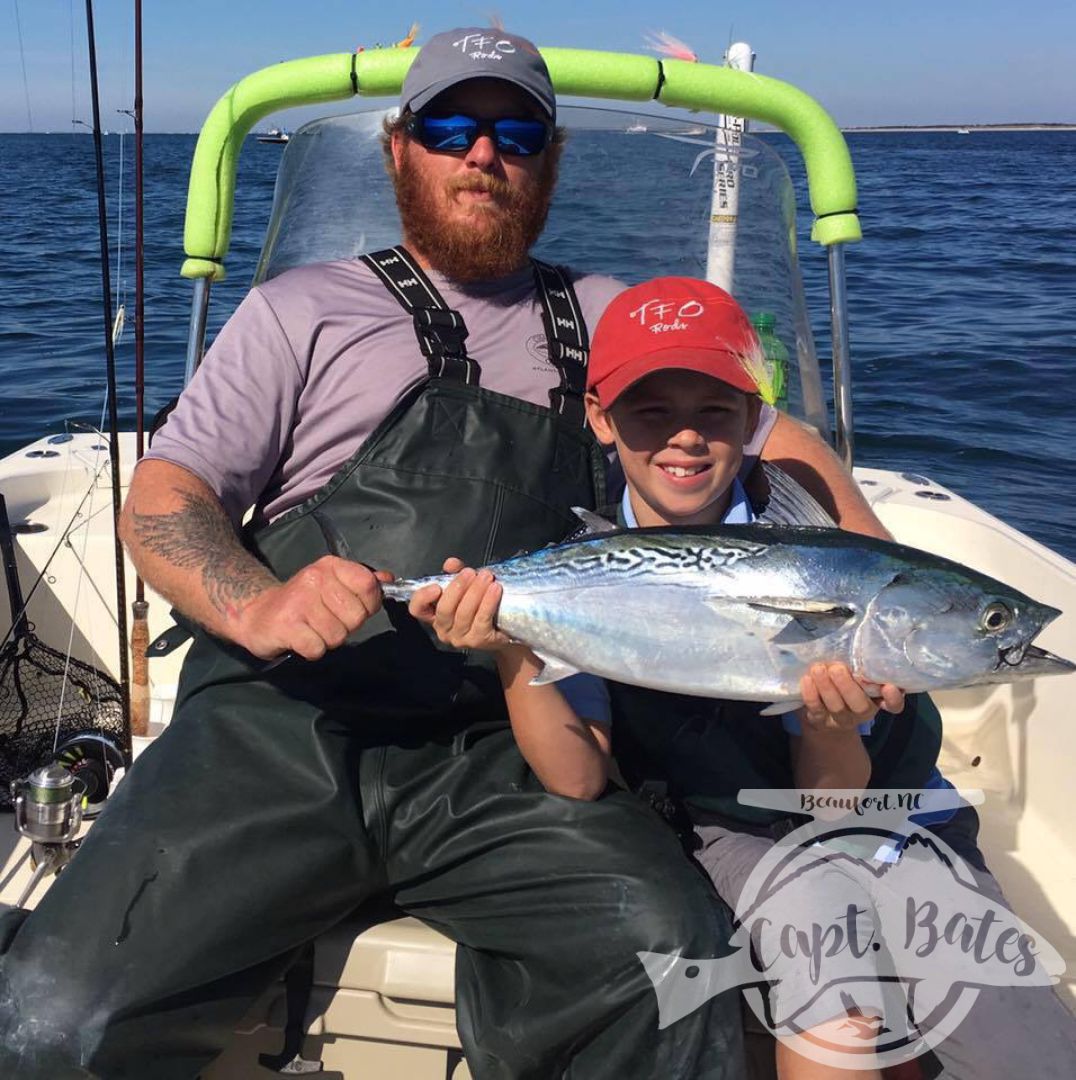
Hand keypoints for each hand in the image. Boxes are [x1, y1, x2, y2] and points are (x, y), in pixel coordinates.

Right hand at [233, 555, 392, 660]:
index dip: (368, 605)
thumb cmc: (303, 602)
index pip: (369, 586)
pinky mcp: (287, 625)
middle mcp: (315, 578)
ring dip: (327, 639)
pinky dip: (312, 650)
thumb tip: (389, 580)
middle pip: (356, 616)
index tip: (352, 608)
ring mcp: (300, 601)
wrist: (257, 614)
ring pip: (338, 636)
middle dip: (346, 626)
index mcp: (330, 566)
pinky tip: (301, 639)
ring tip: (312, 629)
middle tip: (326, 621)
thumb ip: (362, 582)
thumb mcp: (332, 584)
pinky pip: (318, 648)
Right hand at [409, 559, 514, 652]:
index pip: (417, 609)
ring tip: (486, 577)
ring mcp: (460, 638)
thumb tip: (451, 563)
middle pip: (444, 609)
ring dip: (476, 591)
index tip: (436, 586)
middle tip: (470, 573)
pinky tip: (495, 589)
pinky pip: (482, 619)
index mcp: (434, 615)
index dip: (422, 598)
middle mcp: (444, 629)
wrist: (503, 626)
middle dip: (458, 587)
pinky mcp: (478, 640)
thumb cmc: (480, 605)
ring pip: (464, 613)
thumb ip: (455, 573)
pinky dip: (488, 602)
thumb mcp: (465, 586)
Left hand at [798, 663, 904, 734]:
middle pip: (860, 705)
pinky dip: (811, 694)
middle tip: (837, 668)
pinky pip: (816, 709)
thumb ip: (860, 664)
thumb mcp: (856, 676)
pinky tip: (807, 679)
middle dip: (848, 686)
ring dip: (826, 687)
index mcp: (876, 699)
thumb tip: (855, 634)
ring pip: (836, 707)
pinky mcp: (820, 720)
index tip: (889, 686)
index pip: (894, 705)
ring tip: (818, 669)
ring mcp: (841, 718)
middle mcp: (861, 712)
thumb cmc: (843, 685)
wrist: (822, 715)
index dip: (894, 699)